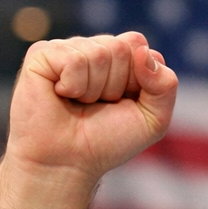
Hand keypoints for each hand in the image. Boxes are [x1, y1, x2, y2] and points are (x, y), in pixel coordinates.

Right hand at [0, 31, 177, 208]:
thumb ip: (166, 84)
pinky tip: (61, 96)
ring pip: (99, 53)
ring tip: (79, 104)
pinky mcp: (41, 54)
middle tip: (97, 106)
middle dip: (116, 86)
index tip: (122, 103)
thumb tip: (144, 51)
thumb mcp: (153, 119)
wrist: (67, 163)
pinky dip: (74, 85)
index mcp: (119, 58)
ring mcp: (66, 49)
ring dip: (94, 90)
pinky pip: (74, 59)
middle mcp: (93, 48)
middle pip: (121, 47)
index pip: (140, 46)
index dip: (138, 80)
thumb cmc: (107, 142)